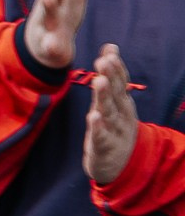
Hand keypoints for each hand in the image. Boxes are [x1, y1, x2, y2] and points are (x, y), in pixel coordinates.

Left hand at [83, 43, 139, 186]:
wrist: (120, 166)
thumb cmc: (113, 129)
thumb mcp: (114, 104)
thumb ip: (111, 79)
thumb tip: (110, 48)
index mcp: (121, 104)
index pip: (119, 82)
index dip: (115, 67)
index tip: (109, 50)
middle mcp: (120, 115)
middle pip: (115, 94)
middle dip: (110, 77)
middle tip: (104, 61)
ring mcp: (114, 131)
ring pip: (108, 112)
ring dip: (103, 97)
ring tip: (98, 81)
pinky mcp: (105, 147)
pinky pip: (100, 136)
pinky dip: (98, 127)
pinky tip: (93, 117)